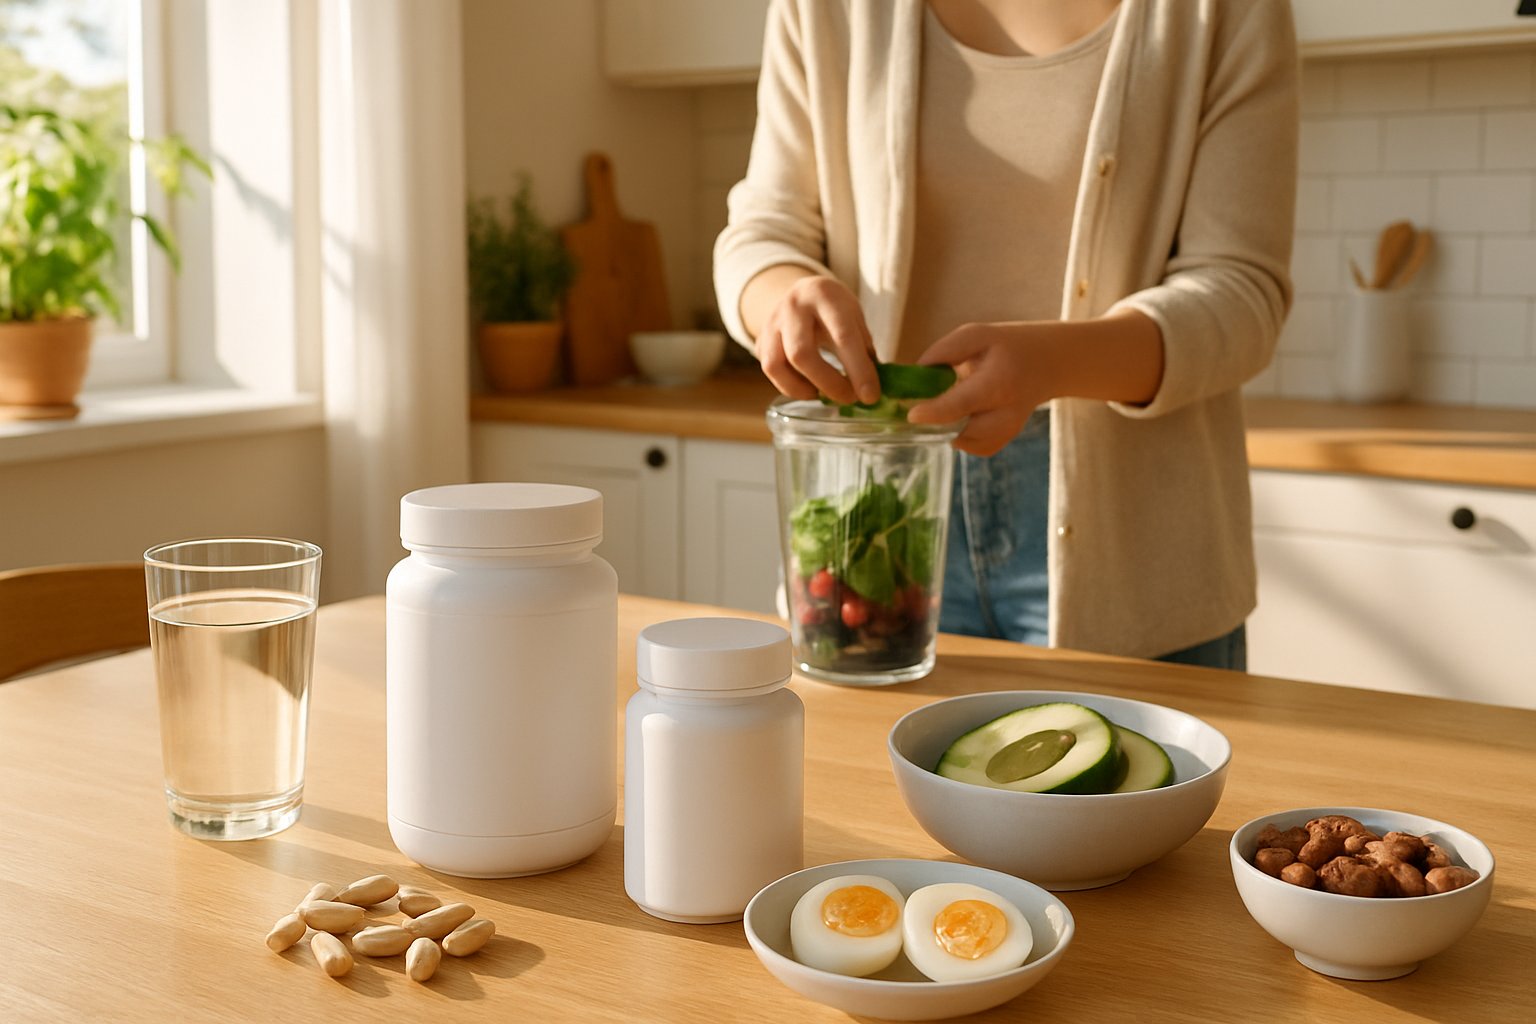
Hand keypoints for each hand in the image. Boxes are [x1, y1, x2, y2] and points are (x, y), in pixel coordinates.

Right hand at [754, 275, 879, 405]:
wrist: (802, 293)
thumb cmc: (835, 310)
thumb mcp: (854, 317)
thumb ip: (863, 349)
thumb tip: (871, 391)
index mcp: (825, 295)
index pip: (842, 336)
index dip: (858, 370)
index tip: (870, 396)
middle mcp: (793, 306)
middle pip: (802, 354)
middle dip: (829, 383)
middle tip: (849, 398)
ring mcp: (771, 323)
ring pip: (776, 365)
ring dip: (803, 389)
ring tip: (823, 394)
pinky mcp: (761, 340)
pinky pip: (771, 371)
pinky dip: (791, 387)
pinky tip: (809, 388)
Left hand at [905, 322, 1054, 456]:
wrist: (1048, 363)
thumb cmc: (1006, 346)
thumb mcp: (977, 335)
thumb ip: (945, 352)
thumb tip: (915, 373)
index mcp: (1000, 382)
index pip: (963, 404)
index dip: (934, 412)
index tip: (912, 414)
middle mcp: (1007, 412)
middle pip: (965, 432)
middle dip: (938, 423)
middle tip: (924, 406)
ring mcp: (1009, 429)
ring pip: (968, 443)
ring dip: (950, 429)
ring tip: (950, 405)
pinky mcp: (1005, 438)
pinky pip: (976, 447)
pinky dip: (963, 436)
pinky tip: (964, 415)